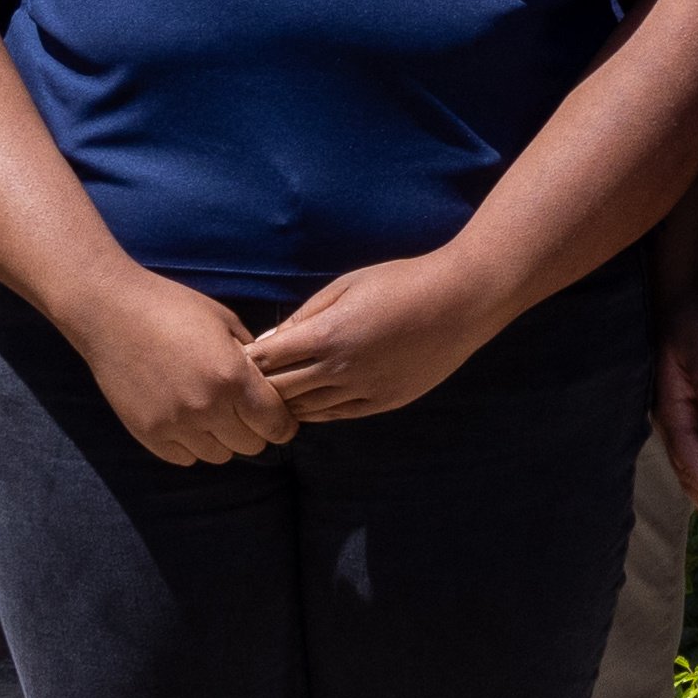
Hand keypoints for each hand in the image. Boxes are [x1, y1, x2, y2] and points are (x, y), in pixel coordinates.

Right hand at [78, 277, 299, 467]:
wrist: (109, 310)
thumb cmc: (170, 306)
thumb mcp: (224, 321)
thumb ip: (252, 357)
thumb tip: (271, 384)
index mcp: (232, 377)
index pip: (276, 425)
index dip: (283, 424)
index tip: (279, 418)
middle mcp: (206, 407)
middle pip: (251, 446)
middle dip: (253, 430)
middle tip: (243, 412)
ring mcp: (174, 424)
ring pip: (219, 456)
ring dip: (221, 439)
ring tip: (211, 413)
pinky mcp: (147, 433)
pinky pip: (185, 457)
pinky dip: (191, 444)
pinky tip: (185, 418)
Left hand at [247, 251, 508, 428]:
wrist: (460, 301)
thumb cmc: (401, 282)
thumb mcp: (346, 286)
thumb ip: (305, 316)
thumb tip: (268, 342)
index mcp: (327, 336)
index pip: (267, 360)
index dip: (247, 361)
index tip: (236, 358)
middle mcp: (342, 370)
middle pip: (281, 392)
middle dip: (259, 388)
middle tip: (245, 385)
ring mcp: (365, 391)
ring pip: (308, 410)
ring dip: (287, 403)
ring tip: (272, 397)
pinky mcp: (386, 402)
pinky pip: (339, 415)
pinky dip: (317, 411)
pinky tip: (308, 403)